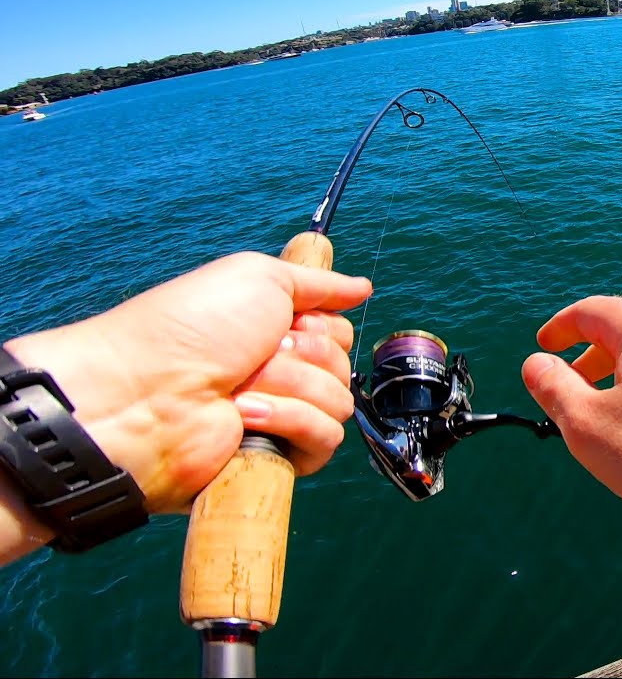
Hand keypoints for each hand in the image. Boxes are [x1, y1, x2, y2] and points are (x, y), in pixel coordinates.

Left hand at [4, 252, 371, 513]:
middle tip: (257, 355)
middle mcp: (281, 374)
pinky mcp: (278, 457)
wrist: (146, 393)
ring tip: (239, 390)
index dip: (320, 326)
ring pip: (337, 401)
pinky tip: (244, 416)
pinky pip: (324, 439)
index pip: (339, 333)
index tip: (286, 323)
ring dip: (290, 387)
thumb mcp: (258, 277)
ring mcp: (280, 417)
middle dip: (304, 356)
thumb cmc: (190, 328)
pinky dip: (288, 421)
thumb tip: (363, 286)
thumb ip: (318, 282)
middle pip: (343, 365)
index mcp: (276, 332)